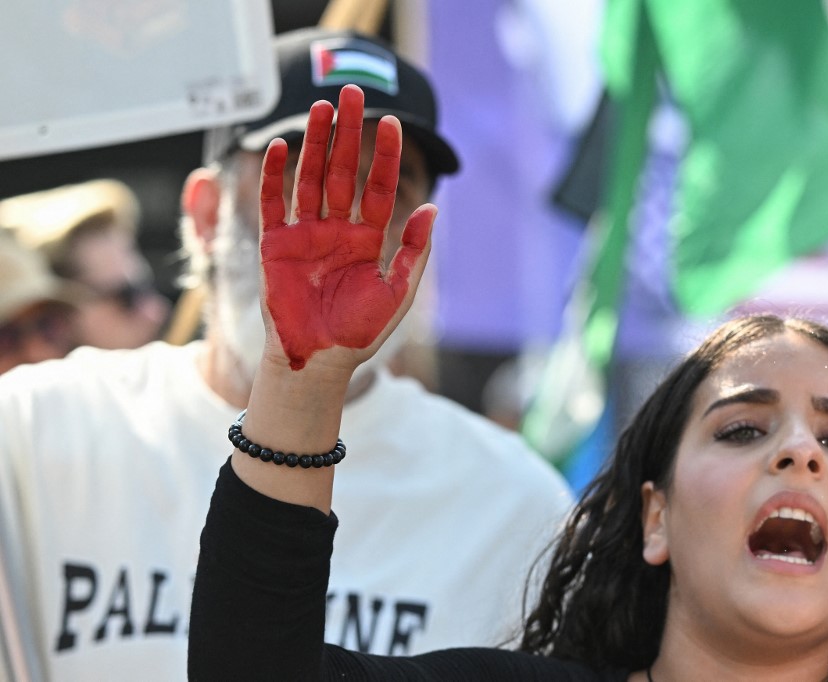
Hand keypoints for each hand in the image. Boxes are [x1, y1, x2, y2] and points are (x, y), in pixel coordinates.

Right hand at [258, 85, 435, 370]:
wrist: (317, 361)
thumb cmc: (358, 333)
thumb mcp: (397, 292)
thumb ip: (414, 252)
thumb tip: (433, 211)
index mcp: (368, 239)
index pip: (378, 187)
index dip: (384, 156)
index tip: (390, 123)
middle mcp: (337, 230)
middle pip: (343, 171)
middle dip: (347, 133)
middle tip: (350, 93)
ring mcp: (305, 235)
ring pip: (311, 178)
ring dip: (315, 143)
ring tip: (320, 108)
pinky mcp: (276, 245)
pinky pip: (275, 204)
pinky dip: (276, 177)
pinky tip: (282, 148)